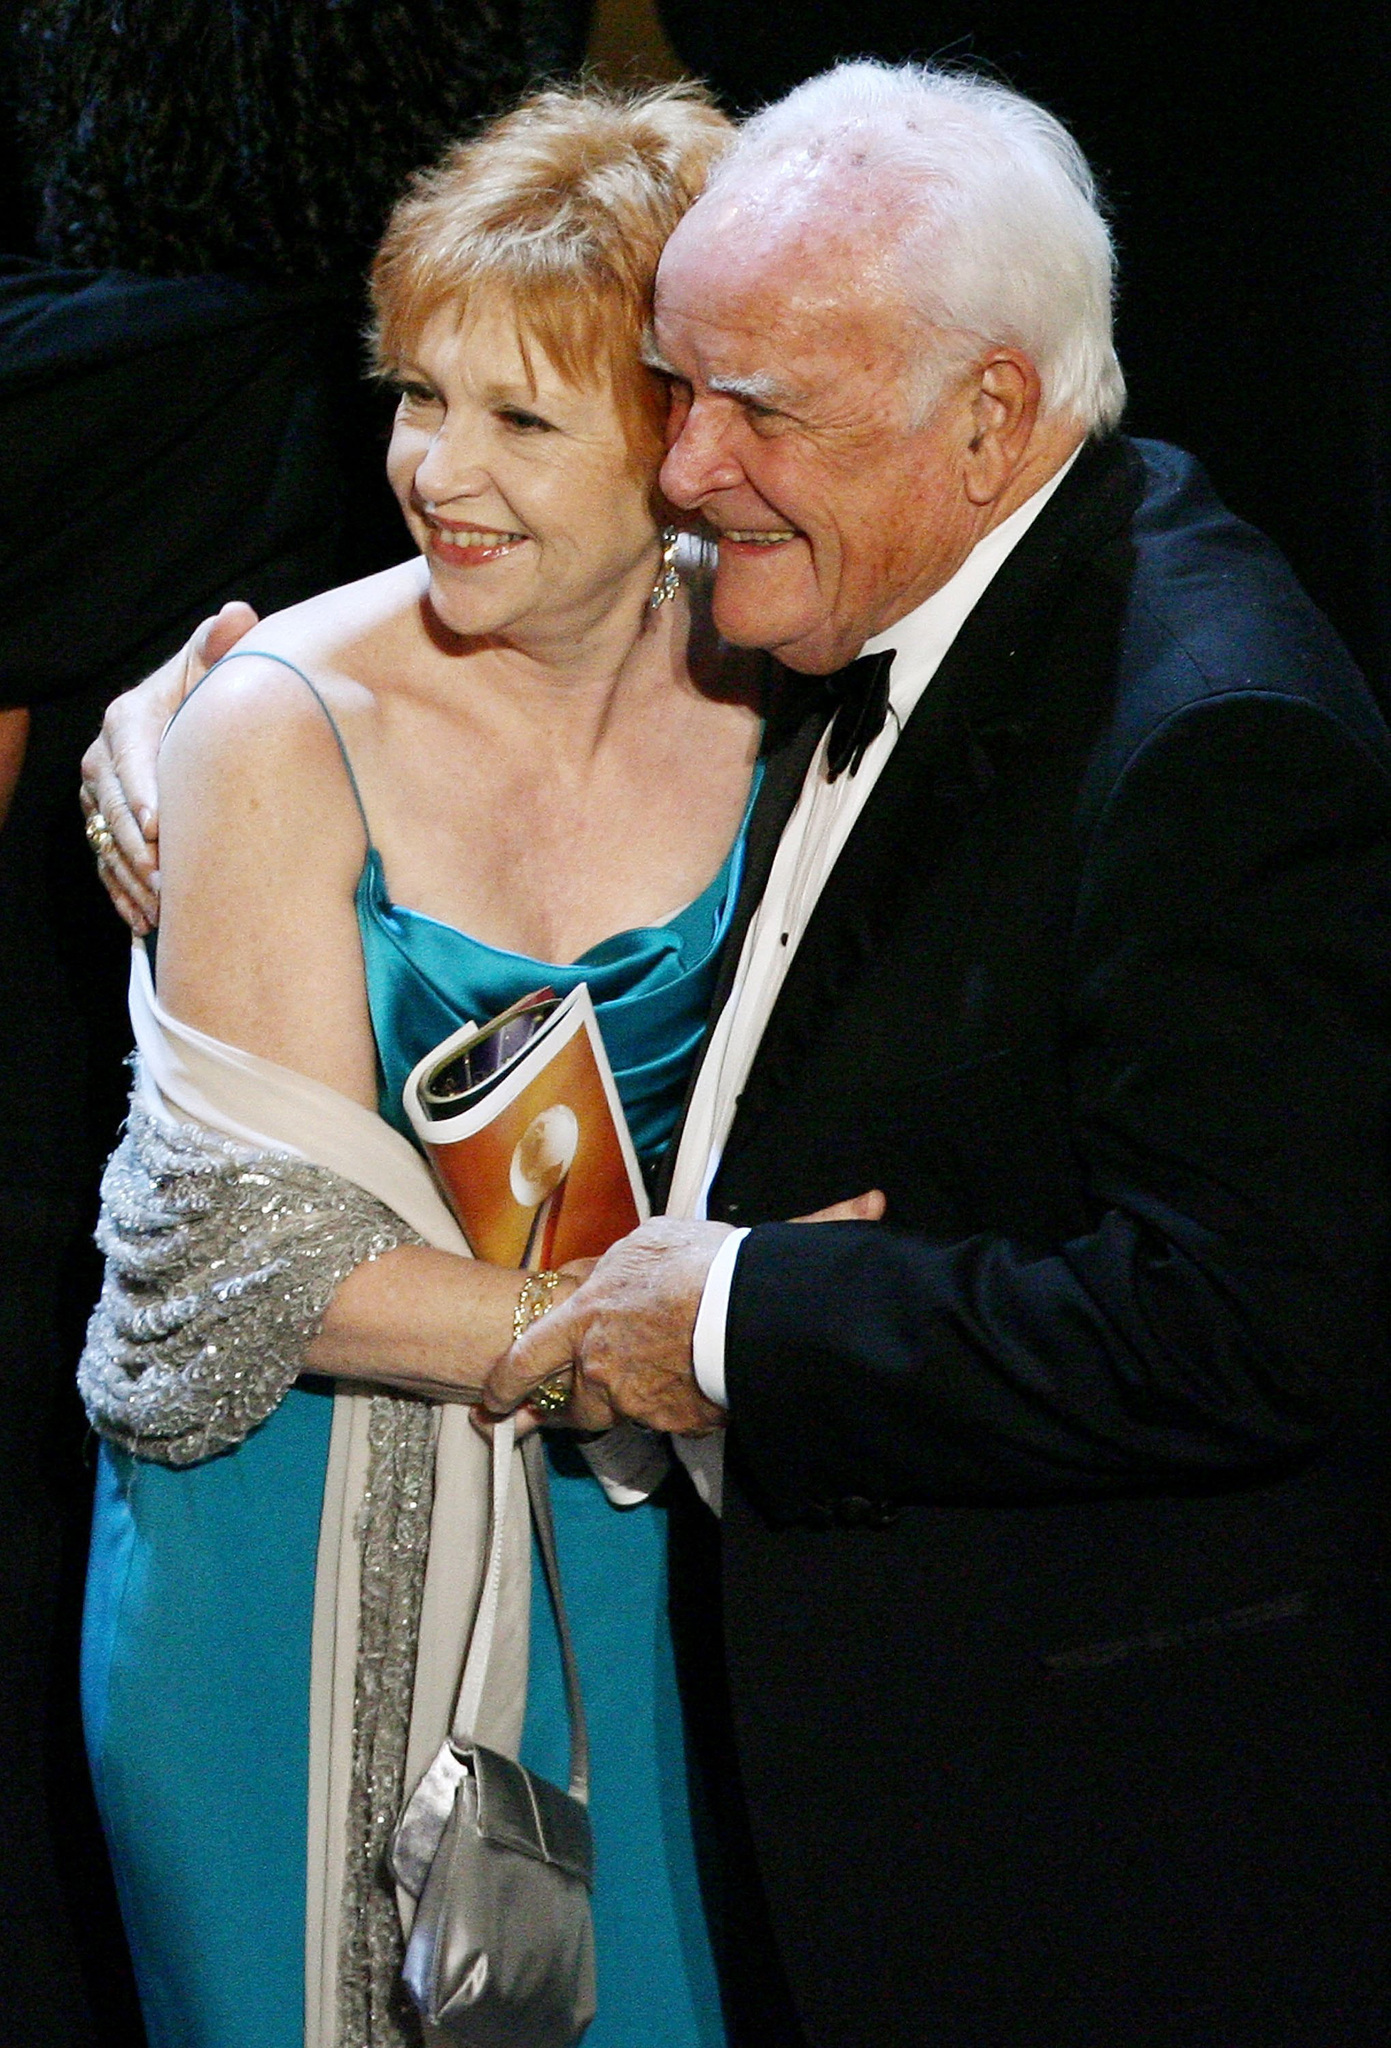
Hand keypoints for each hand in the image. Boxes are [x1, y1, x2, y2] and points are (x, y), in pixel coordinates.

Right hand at [80, 600, 258, 931]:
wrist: (198, 716)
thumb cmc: (212, 689)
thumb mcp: (215, 663)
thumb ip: (222, 644)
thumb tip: (237, 617)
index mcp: (128, 719)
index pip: (128, 759)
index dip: (143, 793)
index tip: (161, 825)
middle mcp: (105, 760)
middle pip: (113, 811)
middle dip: (139, 848)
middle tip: (168, 879)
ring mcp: (103, 799)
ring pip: (109, 844)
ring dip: (133, 879)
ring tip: (163, 907)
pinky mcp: (109, 829)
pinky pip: (109, 866)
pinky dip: (124, 895)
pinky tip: (145, 922)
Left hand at [481, 1190, 884, 1434]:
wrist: (748, 1306)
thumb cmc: (694, 1265)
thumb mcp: (640, 1244)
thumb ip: (608, 1267)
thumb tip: (597, 1272)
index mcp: (581, 1321)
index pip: (523, 1362)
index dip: (504, 1387)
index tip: (494, 1401)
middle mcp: (599, 1370)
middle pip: (573, 1405)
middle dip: (573, 1405)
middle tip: (577, 1402)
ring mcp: (637, 1402)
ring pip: (620, 1413)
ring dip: (627, 1402)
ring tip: (653, 1379)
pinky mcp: (677, 1422)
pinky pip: (667, 1418)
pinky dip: (673, 1404)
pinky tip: (692, 1380)